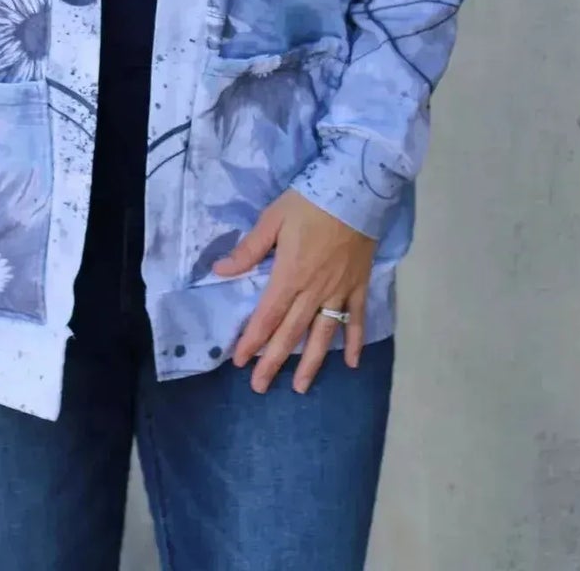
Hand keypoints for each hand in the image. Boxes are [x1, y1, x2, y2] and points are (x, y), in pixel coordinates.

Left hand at [214, 190, 376, 393]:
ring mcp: (339, 292)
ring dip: (311, 363)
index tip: (240, 362)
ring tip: (300, 387)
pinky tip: (353, 363)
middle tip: (260, 387)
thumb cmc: (309, 203)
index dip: (253, 340)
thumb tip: (220, 271)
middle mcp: (314, 292)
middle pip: (291, 332)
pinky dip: (356, 342)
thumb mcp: (272, 219)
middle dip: (273, 361)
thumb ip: (249, 249)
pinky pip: (356, 320)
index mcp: (289, 275)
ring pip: (323, 335)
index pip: (267, 316)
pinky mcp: (358, 286)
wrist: (354, 191)